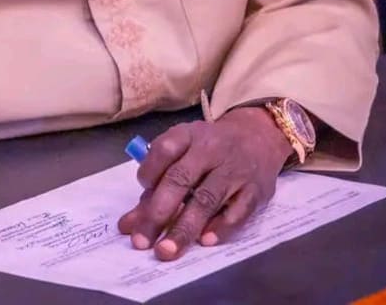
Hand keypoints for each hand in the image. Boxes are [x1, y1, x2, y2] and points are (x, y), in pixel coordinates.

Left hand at [118, 108, 291, 260]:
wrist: (258, 138)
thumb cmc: (208, 149)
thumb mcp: (182, 153)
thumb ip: (154, 187)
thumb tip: (128, 225)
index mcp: (188, 136)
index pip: (164, 149)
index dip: (150, 171)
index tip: (142, 190)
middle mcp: (211, 150)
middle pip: (181, 180)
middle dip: (159, 212)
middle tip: (142, 241)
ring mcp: (235, 170)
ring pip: (207, 199)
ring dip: (185, 227)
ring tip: (167, 250)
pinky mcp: (256, 191)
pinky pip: (238, 211)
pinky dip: (221, 227)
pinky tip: (204, 242)